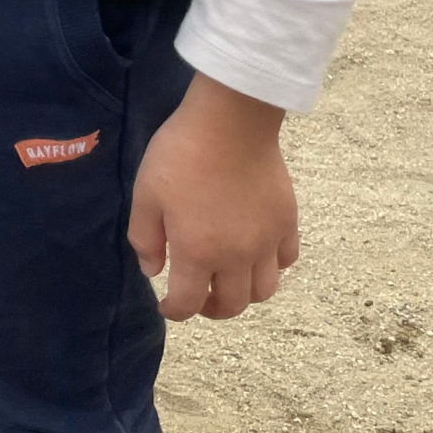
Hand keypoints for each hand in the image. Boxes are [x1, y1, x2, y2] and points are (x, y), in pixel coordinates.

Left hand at [127, 75, 298, 322]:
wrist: (230, 121)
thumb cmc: (181, 155)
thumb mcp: (145, 195)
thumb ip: (145, 238)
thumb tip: (153, 272)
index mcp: (197, 252)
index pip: (188, 303)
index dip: (174, 311)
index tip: (166, 306)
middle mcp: (236, 256)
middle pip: (232, 306)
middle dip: (211, 310)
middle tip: (198, 298)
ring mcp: (267, 241)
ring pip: (265, 291)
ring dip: (245, 294)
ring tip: (229, 280)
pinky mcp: (288, 222)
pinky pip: (286, 260)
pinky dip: (272, 267)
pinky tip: (256, 253)